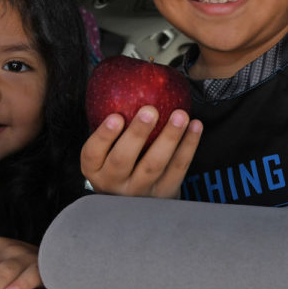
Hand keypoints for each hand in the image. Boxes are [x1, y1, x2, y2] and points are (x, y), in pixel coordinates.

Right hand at [80, 105, 202, 197]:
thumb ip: (110, 129)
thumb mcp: (105, 154)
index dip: (103, 136)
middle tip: (149, 110)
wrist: (137, 205)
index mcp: (96, 170)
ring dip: (169, 137)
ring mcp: (140, 191)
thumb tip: (119, 83)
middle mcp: (114, 183)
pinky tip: (195, 126)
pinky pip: (178, 169)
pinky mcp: (164, 193)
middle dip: (137, 133)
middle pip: (123, 159)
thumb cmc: (120, 166)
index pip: (92, 153)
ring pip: (154, 164)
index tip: (115, 116)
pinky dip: (189, 146)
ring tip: (179, 115)